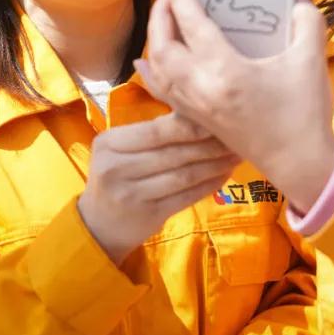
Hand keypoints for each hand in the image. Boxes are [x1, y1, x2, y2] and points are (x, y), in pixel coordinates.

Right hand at [77, 112, 238, 263]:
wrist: (98, 225)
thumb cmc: (116, 177)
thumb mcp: (119, 150)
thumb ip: (150, 133)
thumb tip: (194, 109)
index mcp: (109, 143)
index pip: (156, 130)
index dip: (190, 124)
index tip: (217, 116)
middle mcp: (116, 168)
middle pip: (173, 152)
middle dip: (209, 143)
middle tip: (235, 135)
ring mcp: (131, 194)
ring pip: (184, 175)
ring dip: (214, 164)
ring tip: (235, 154)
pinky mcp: (148, 215)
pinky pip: (186, 197)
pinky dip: (209, 185)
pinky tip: (224, 174)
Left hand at [139, 0, 333, 213]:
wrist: (301, 164)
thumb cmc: (305, 113)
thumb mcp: (311, 58)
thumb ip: (305, 19)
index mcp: (225, 71)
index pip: (191, 23)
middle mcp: (200, 89)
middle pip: (162, 45)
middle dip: (160, 14)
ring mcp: (195, 108)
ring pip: (157, 69)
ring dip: (155, 40)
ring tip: (164, 19)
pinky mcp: (198, 121)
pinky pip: (162, 92)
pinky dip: (151, 73)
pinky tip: (145, 63)